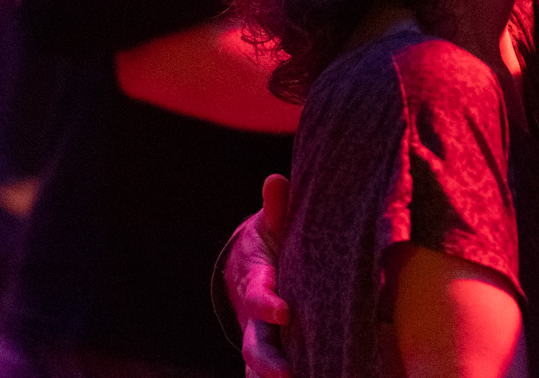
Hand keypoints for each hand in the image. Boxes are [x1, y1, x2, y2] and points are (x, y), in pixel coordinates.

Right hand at [228, 174, 292, 377]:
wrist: (250, 262)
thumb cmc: (270, 239)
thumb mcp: (272, 222)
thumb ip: (276, 208)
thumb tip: (275, 181)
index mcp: (254, 280)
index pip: (257, 295)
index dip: (267, 305)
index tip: (285, 312)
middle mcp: (253, 315)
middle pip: (254, 343)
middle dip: (267, 360)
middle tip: (288, 372)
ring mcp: (260, 335)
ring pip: (259, 364)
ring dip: (271, 376)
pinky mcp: (271, 347)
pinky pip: (269, 370)